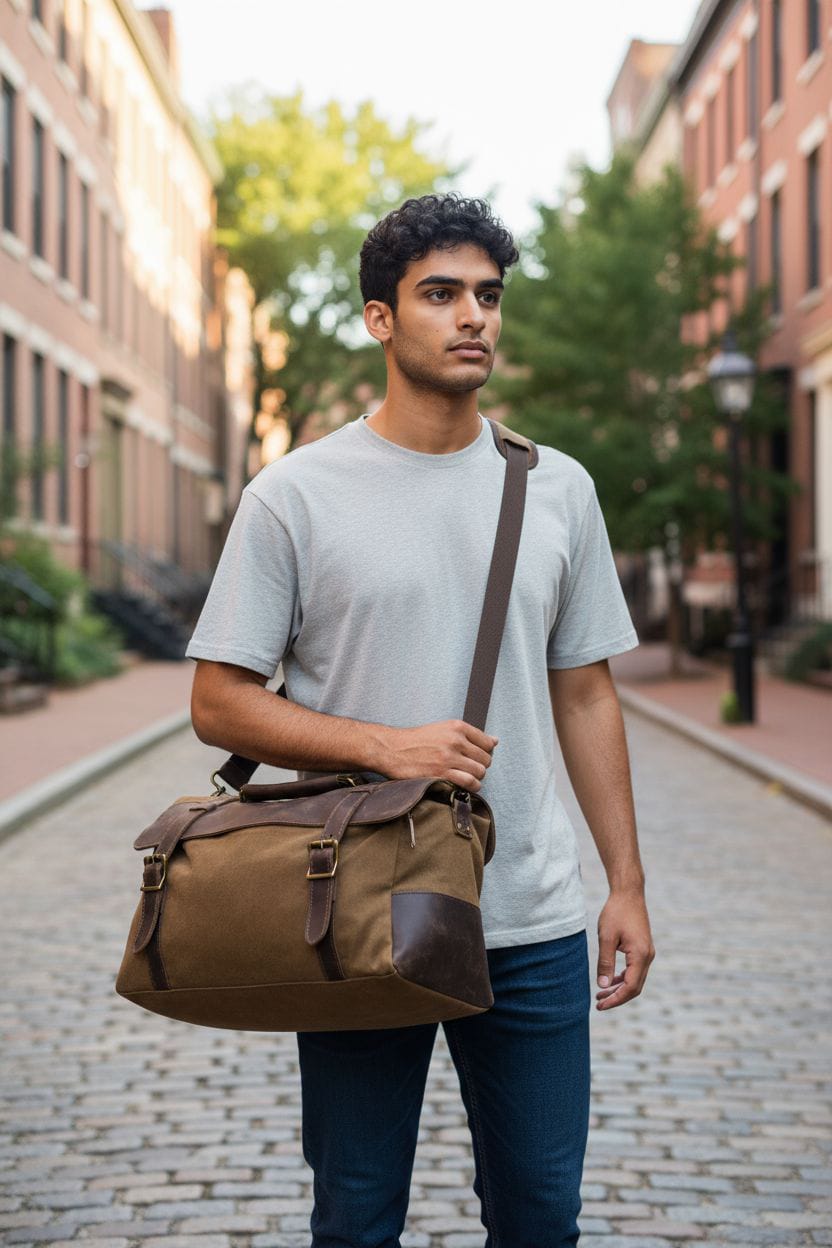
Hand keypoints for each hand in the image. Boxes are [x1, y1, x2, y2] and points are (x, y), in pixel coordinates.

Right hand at [378, 720, 497, 792]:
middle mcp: (455, 740)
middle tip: (469, 768)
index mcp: (457, 727)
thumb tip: (495, 741)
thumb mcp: (444, 729)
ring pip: (480, 772)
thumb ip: (470, 735)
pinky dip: (471, 787)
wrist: (392, 749)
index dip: (485, 752)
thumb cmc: (417, 740)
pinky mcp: (441, 773)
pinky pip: (469, 783)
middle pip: (485, 759)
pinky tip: (464, 785)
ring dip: (476, 778)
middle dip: (480, 766)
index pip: (487, 743)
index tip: (476, 757)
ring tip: (466, 777)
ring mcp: (448, 758)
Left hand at [595, 888, 654, 1010]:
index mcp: (640, 956)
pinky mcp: (643, 949)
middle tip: (598, 1004)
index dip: (615, 1000)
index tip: (600, 1005)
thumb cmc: (616, 912)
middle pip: (635, 987)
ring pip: (635, 980)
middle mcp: (647, 957)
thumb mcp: (606, 937)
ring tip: (601, 994)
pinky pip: (635, 970)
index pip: (630, 987)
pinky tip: (610, 981)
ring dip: (619, 989)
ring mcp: (647, 953)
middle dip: (617, 998)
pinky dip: (623, 978)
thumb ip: (605, 962)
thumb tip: (603, 986)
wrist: (628, 893)